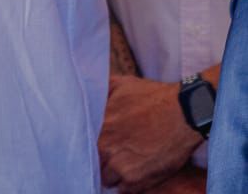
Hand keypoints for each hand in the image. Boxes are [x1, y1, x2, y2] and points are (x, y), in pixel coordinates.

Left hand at [99, 75, 201, 192]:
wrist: (182, 113)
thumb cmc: (152, 97)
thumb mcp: (121, 84)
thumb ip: (100, 90)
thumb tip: (88, 89)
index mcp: (99, 125)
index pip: (84, 141)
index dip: (90, 142)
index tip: (98, 141)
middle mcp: (106, 147)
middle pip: (94, 161)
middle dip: (100, 157)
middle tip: (112, 152)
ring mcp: (120, 166)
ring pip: (106, 178)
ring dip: (111, 173)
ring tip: (122, 163)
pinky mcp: (137, 181)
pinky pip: (123, 190)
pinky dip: (125, 184)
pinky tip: (132, 172)